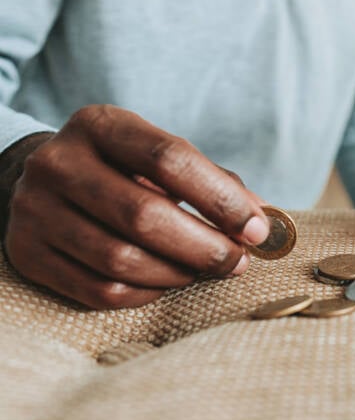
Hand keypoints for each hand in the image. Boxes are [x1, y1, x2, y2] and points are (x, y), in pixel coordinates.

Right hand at [3, 105, 269, 308]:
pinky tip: (166, 283)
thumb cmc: (123, 170)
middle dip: (205, 246)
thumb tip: (263, 222)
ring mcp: (35, 209)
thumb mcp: (160, 158)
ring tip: (202, 270)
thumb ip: (214, 182)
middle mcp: (59, 163)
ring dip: (177, 274)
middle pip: (145, 215)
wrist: (45, 182)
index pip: (170, 158)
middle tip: (237, 261)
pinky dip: (145, 294)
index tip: (256, 229)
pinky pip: (99, 290)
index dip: (221, 199)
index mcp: (100, 125)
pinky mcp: (27, 254)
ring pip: (121, 259)